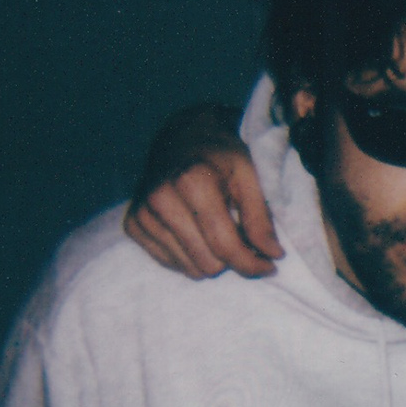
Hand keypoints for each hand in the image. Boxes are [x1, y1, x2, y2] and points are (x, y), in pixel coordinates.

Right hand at [124, 103, 280, 279]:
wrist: (181, 137)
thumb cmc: (220, 156)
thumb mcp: (249, 177)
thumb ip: (261, 218)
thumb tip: (273, 256)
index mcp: (192, 182)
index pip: (225, 246)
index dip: (253, 263)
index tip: (271, 266)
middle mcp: (160, 198)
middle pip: (209, 264)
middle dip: (232, 258)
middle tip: (241, 239)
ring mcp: (142, 213)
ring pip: (190, 269)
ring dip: (211, 259)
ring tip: (218, 232)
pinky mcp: (132, 224)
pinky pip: (170, 263)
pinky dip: (189, 256)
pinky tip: (196, 231)